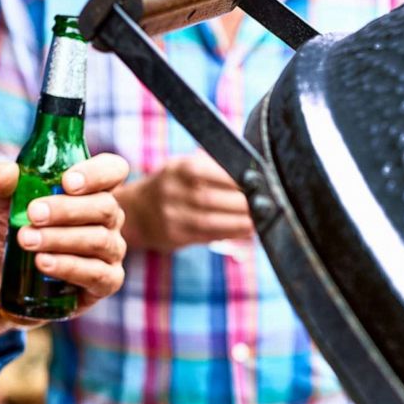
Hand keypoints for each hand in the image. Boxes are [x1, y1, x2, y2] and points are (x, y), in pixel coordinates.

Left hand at [0, 153, 129, 344]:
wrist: (13, 274)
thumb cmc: (21, 228)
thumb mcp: (4, 203)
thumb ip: (0, 182)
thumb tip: (8, 173)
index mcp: (93, 189)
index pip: (114, 170)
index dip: (97, 173)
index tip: (67, 182)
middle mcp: (109, 218)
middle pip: (105, 207)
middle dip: (67, 210)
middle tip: (33, 214)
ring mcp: (112, 250)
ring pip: (100, 240)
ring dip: (61, 239)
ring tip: (27, 240)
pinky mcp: (108, 281)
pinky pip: (97, 274)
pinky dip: (68, 267)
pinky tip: (43, 263)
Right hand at [115, 153, 253, 252]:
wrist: (138, 211)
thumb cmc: (174, 185)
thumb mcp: (184, 167)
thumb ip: (213, 166)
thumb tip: (252, 172)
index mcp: (178, 168)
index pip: (209, 170)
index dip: (235, 179)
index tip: (258, 182)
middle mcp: (171, 191)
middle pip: (211, 198)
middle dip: (242, 203)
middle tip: (265, 204)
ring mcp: (171, 215)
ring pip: (210, 221)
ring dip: (239, 223)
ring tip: (259, 221)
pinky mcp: (175, 236)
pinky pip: (207, 237)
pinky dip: (231, 234)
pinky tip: (246, 231)